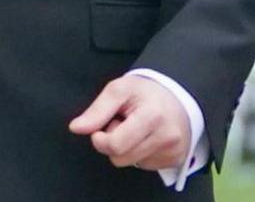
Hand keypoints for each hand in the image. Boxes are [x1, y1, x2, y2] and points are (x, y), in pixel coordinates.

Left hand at [68, 74, 192, 172]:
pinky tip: (146, 136)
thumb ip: (96, 110)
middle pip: (120, 158)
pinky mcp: (175, 159)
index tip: (101, 127)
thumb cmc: (145, 92)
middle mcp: (167, 137)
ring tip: (135, 129)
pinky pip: (144, 165)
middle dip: (113, 143)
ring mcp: (173, 151)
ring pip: (131, 164)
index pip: (115, 145)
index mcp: (152, 116)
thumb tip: (76, 128)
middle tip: (122, 124)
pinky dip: (140, 152)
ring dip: (126, 148)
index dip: (100, 139)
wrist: (178, 96)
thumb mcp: (118, 90)